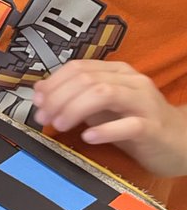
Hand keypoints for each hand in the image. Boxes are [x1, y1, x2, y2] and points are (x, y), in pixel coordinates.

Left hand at [33, 60, 186, 176]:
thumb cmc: (135, 122)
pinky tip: (88, 137)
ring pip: (105, 93)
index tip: (36, 102)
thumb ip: (73, 97)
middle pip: (87, 79)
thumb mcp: (100, 107)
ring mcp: (144, 103)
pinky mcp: (153, 127)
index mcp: (116, 72)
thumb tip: (39, 91)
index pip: (78, 67)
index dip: (53, 83)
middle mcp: (131, 81)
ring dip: (75, 109)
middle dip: (58, 98)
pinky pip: (128, 125)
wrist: (179, 141)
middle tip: (43, 118)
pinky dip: (104, 130)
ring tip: (59, 125)